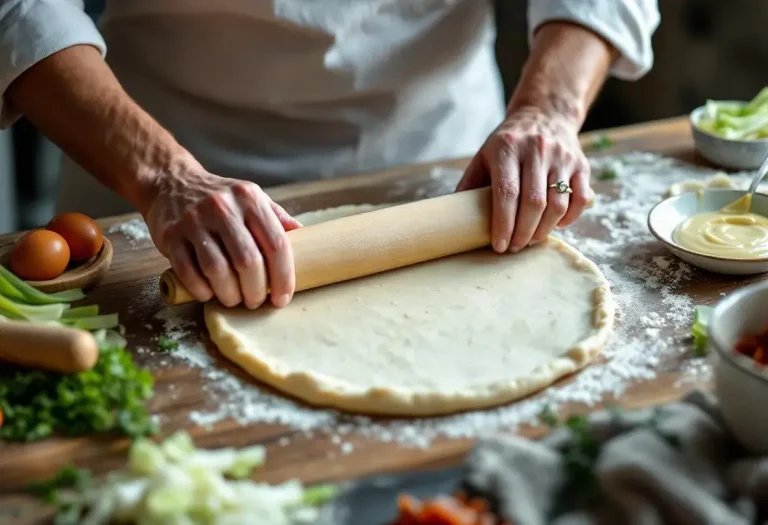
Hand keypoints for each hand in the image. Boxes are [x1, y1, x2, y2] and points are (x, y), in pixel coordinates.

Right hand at [142, 164, 300, 308]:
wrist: (172, 182)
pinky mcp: (170, 234)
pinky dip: (201, 290)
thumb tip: (308, 240)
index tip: (282, 298)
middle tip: (256, 302)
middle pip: (247, 261)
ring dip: (229, 294)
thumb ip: (277, 219)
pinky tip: (209, 294)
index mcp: (250, 199)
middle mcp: (223, 207)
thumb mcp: (252, 198)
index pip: (276, 244)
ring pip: (217, 269)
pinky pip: (188, 271)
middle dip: (255, 290)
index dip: (283, 277)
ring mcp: (194, 220)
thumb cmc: (221, 199)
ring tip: (234, 300)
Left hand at [457, 107, 593, 252]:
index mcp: (507, 148)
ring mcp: (562, 157)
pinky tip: (555, 225)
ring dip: (544, 230)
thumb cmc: (508, 144)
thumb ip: (470, 185)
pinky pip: (580, 199)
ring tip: (530, 240)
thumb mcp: (484, 156)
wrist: (545, 114)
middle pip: (533, 202)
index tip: (499, 245)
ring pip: (558, 204)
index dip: (503, 223)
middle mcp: (537, 149)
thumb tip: (452, 219)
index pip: (507, 191)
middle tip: (514, 247)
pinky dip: (569, 218)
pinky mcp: (581, 165)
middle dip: (523, 232)